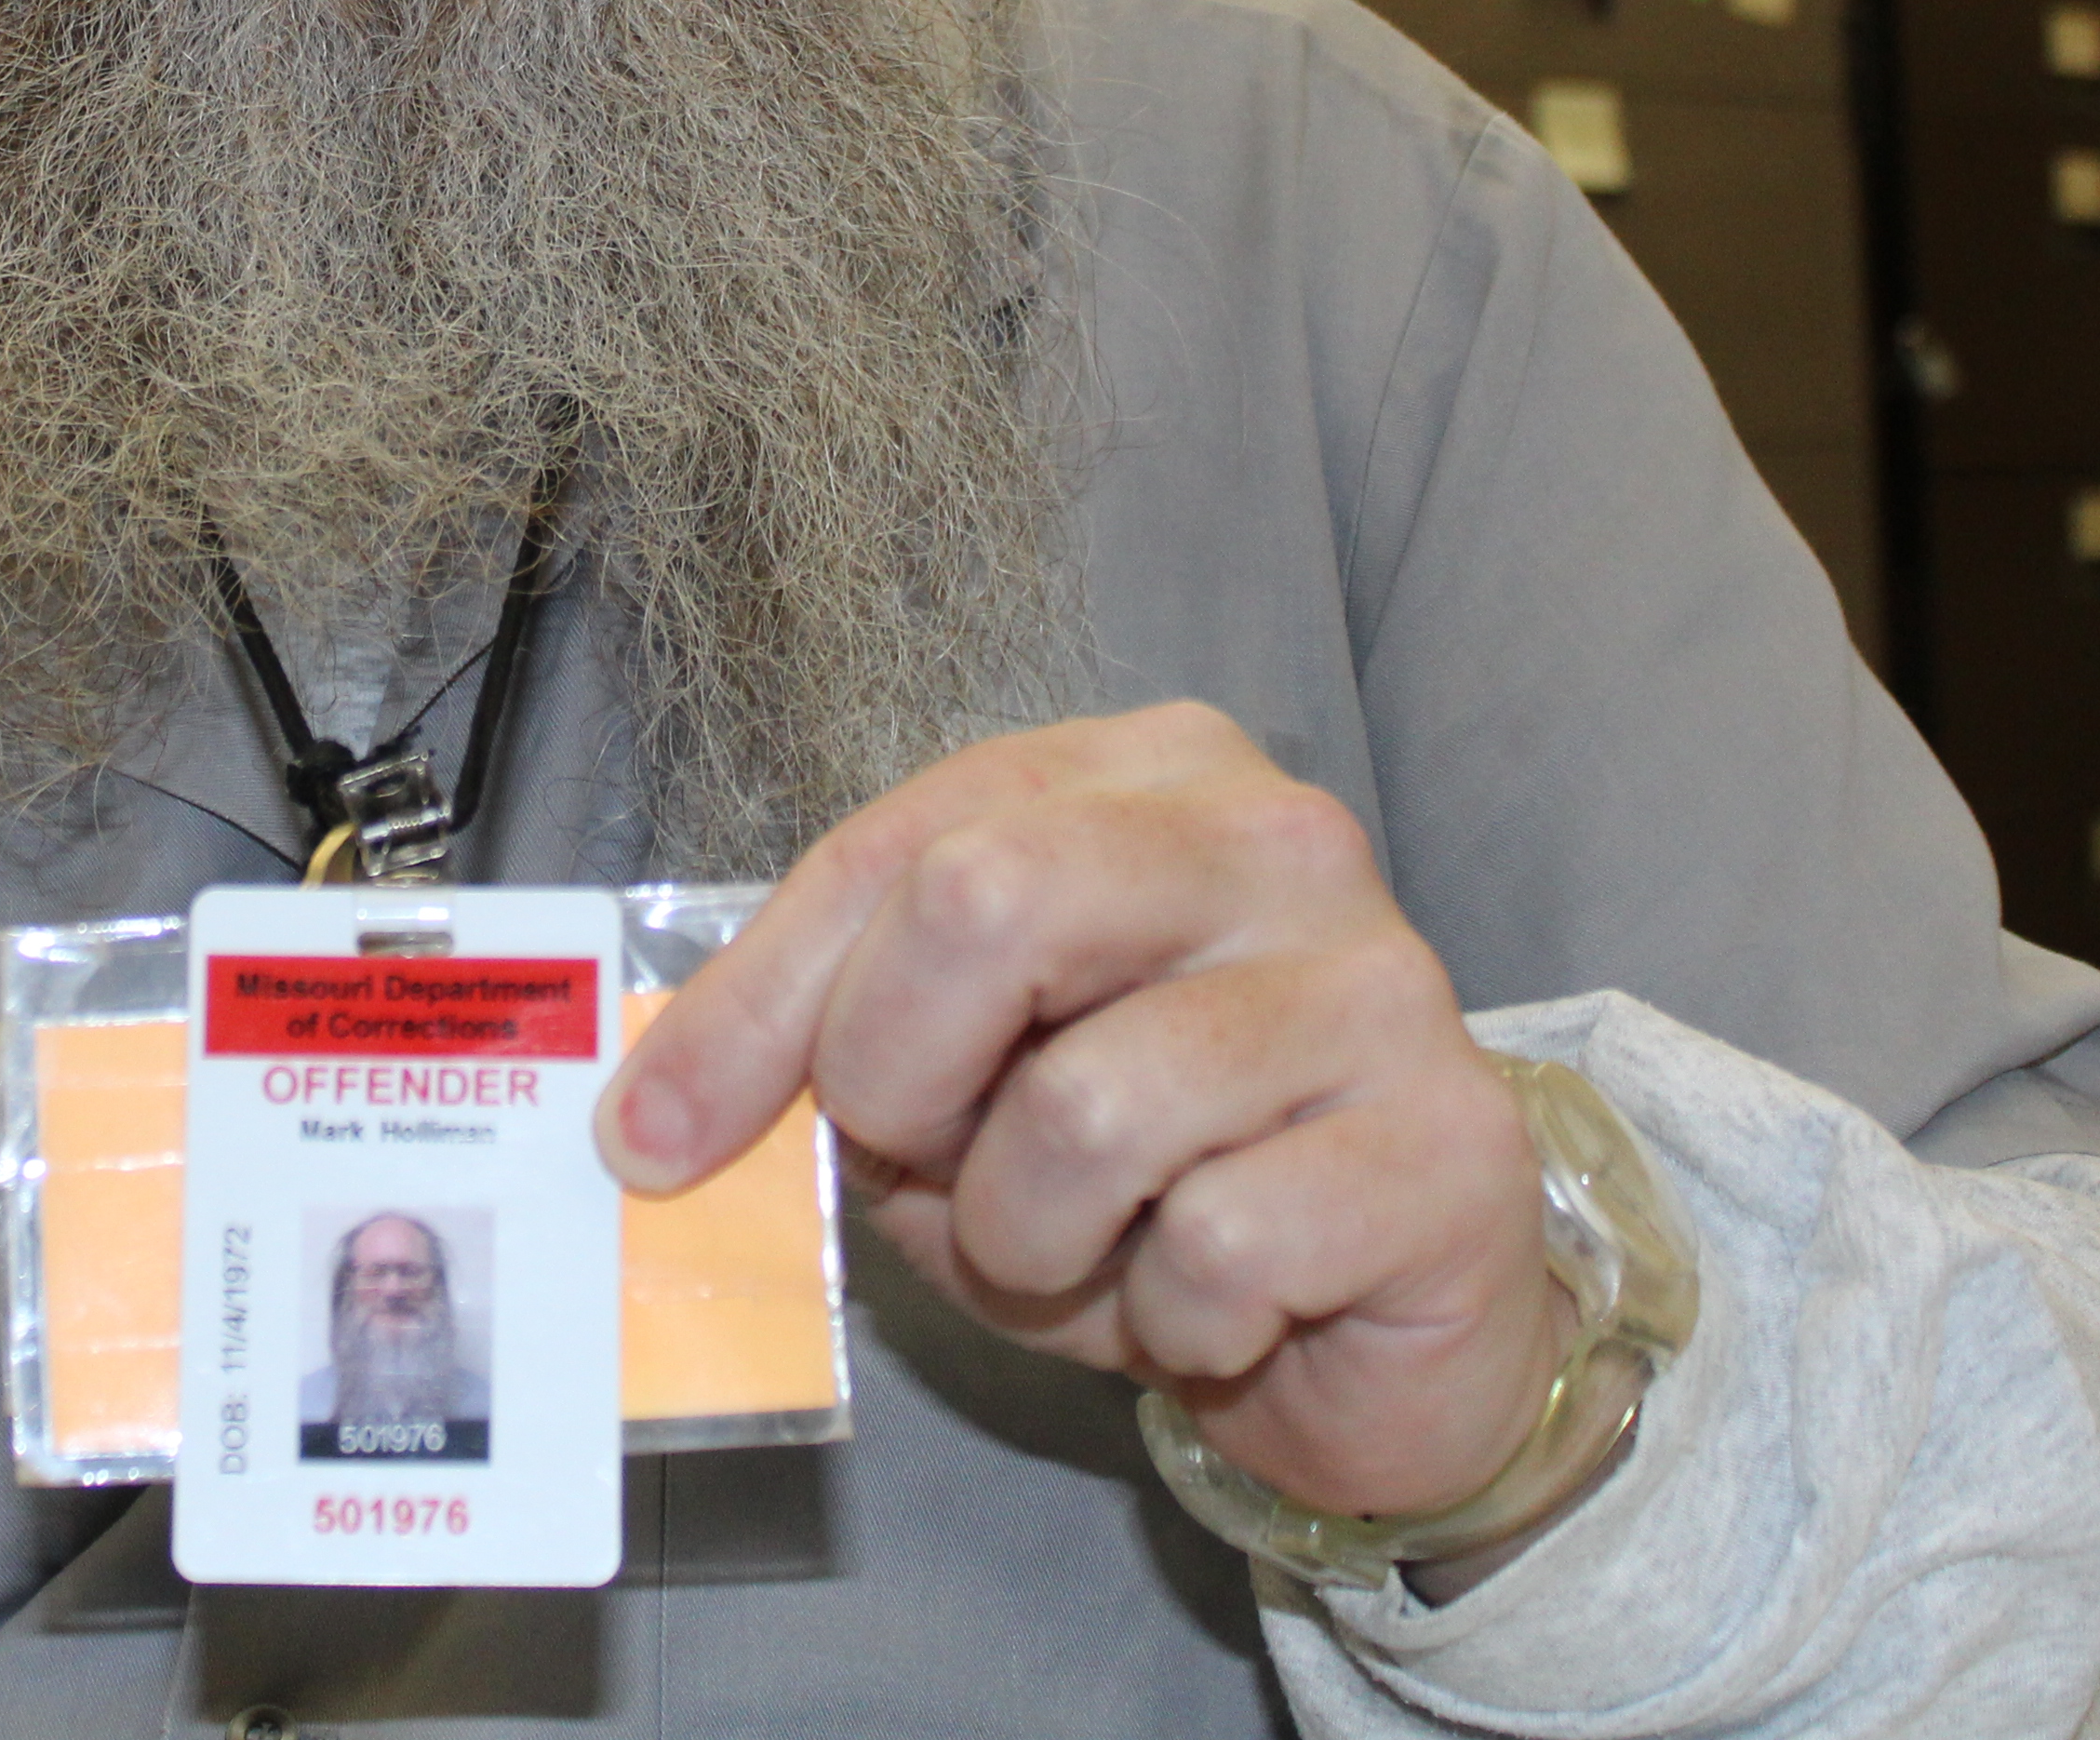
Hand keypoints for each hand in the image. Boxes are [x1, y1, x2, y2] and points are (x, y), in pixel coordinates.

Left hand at [599, 703, 1566, 1526]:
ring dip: (1034, 1241)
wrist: (1394, 1325)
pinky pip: (1216, 1248)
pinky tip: (1220, 1304)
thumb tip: (660, 1118)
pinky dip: (1172, 1319)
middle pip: (983, 901)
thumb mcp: (968, 1099)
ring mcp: (1377, 983)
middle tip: (929, 1172)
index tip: (653, 1138)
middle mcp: (1273, 840)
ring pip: (1087, 1112)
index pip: (897, 847)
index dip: (752, 1003)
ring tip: (1098, 1252)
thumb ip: (844, 1057)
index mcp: (1145, 775)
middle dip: (897, 1083)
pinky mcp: (1446, 1146)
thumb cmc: (1162, 1185)